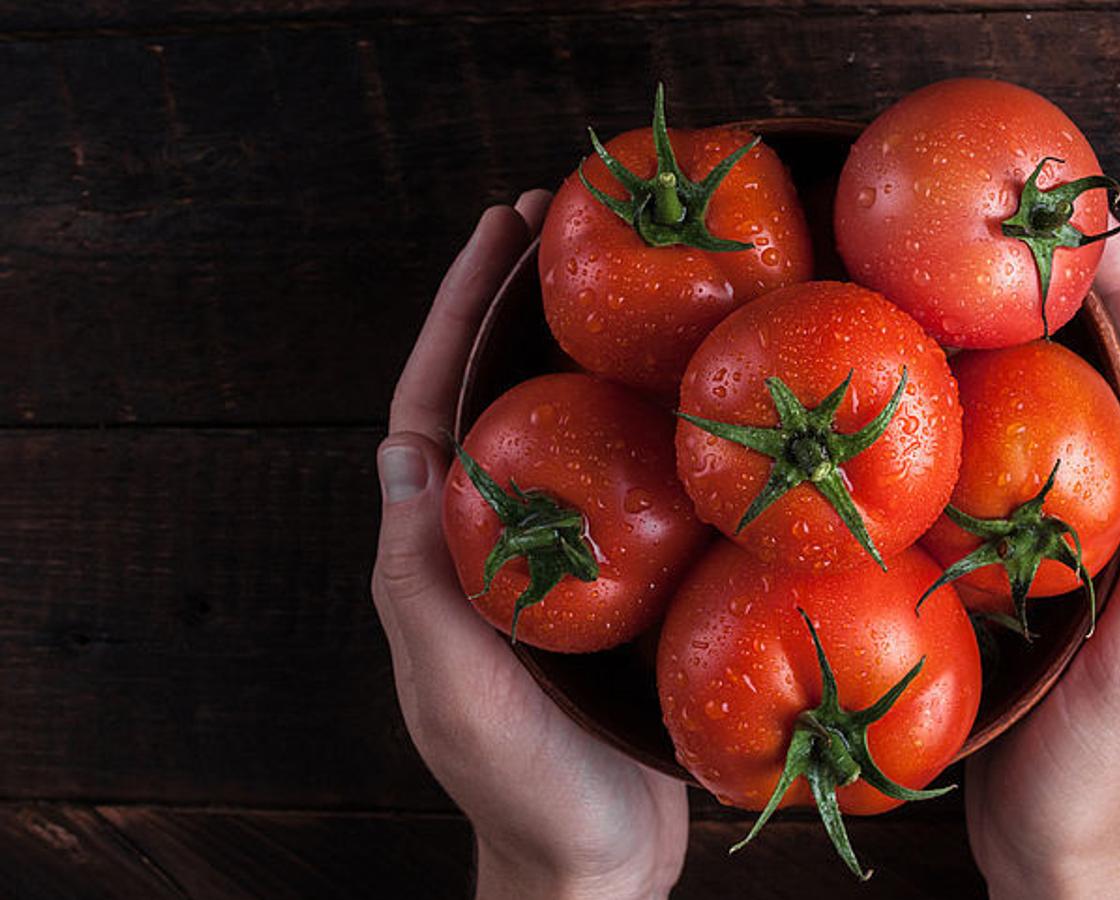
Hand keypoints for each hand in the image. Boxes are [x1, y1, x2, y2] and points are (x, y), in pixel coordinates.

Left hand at [370, 192, 687, 899]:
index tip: (499, 232)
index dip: (459, 313)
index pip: (434, 406)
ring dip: (590, 351)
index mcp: (441, 552)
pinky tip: (699, 396)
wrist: (596, 863)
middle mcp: (494, 541)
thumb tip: (401, 451)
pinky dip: (653, 427)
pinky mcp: (621, 587)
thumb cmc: (521, 786)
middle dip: (523, 305)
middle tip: (569, 219)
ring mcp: (559, 561)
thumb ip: (420, 582)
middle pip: (501, 396)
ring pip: (568, 432)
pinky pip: (630, 487)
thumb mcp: (456, 686)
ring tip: (638, 279)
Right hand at [965, 231, 1119, 898]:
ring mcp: (1111, 550)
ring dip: (1050, 352)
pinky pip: (1038, 472)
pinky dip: (1006, 417)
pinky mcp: (1059, 572)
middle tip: (1031, 236)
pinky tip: (957, 397)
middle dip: (1097, 306)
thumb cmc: (1106, 773)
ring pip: (1085, 424)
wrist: (1063, 848)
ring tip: (988, 289)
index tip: (1100, 231)